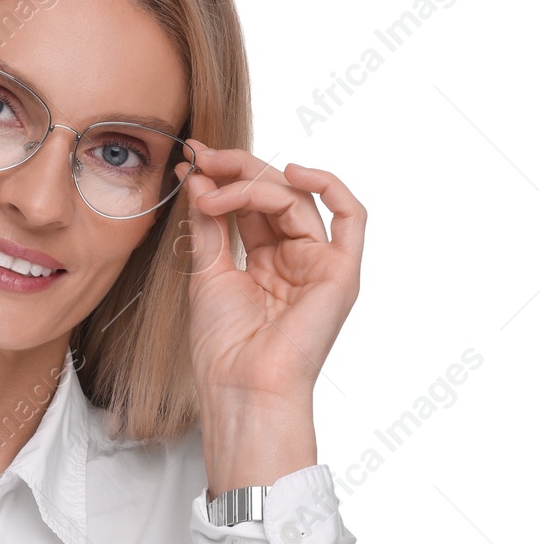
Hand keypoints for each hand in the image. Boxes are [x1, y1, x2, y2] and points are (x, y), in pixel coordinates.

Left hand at [177, 148, 364, 490]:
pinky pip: (352, 218)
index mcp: (265, 262)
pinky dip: (330, 187)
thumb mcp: (207, 272)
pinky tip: (293, 172)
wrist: (240, 385)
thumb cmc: (223, 345)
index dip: (224, 178)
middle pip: (275, 195)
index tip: (191, 160)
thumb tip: (200, 178)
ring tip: (216, 189)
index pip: (251, 205)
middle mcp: (296, 260)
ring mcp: (320, 265)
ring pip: (298, 200)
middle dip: (238, 170)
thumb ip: (209, 224)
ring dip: (254, 185)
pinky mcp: (341, 272)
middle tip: (203, 159)